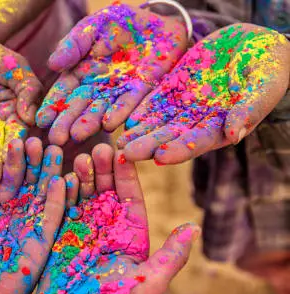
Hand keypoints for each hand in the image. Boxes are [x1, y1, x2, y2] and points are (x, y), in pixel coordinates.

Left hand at [0, 138, 65, 293]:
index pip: (4, 184)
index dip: (10, 163)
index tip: (14, 139)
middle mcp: (13, 223)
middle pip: (26, 187)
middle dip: (31, 163)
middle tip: (38, 137)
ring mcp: (28, 235)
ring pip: (42, 199)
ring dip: (48, 175)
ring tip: (54, 149)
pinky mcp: (41, 249)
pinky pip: (52, 222)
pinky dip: (58, 202)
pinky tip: (63, 179)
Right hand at [31, 144, 198, 293]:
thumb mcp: (149, 283)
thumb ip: (171, 256)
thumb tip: (194, 227)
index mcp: (130, 239)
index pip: (130, 200)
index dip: (127, 176)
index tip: (124, 152)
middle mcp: (106, 232)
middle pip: (106, 193)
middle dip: (103, 170)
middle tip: (98, 147)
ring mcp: (81, 234)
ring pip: (82, 198)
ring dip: (81, 178)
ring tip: (78, 157)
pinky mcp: (59, 240)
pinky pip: (61, 211)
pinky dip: (61, 194)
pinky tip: (60, 177)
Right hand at [36, 3, 187, 144]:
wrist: (161, 22)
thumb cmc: (121, 22)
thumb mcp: (93, 26)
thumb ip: (74, 43)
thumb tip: (52, 64)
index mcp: (80, 72)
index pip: (62, 92)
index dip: (51, 106)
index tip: (41, 120)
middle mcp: (96, 87)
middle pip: (78, 107)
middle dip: (66, 123)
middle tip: (56, 139)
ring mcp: (118, 92)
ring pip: (100, 110)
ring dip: (89, 124)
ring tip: (77, 137)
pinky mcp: (141, 91)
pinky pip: (129, 103)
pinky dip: (119, 113)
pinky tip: (110, 125)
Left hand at [118, 23, 289, 163]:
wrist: (254, 43)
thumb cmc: (268, 66)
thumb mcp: (265, 84)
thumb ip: (250, 108)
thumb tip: (234, 135)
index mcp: (222, 127)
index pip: (197, 142)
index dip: (179, 150)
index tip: (161, 157)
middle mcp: (199, 122)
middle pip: (170, 137)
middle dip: (149, 146)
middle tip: (127, 154)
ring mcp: (184, 106)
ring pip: (157, 123)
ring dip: (138, 133)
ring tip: (118, 141)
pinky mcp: (173, 89)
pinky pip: (153, 102)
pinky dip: (139, 111)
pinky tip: (123, 119)